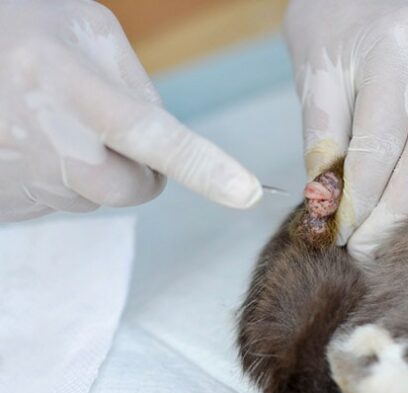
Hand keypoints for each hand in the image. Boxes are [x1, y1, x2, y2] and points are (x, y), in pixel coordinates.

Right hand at [0, 0, 262, 221]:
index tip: (245, 193)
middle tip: (107, 127)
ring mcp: (21, 181)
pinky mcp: (9, 207)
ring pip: (94, 197)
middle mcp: (43, 141)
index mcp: (63, 82)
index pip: (146, 133)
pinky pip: (60, 203)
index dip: (201, 165)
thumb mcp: (84, 31)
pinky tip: (29, 138)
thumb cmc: (20, 31)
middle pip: (131, 188)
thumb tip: (168, 144)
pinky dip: (59, 178)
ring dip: (90, 168)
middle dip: (138, 168)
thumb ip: (137, 86)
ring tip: (50, 120)